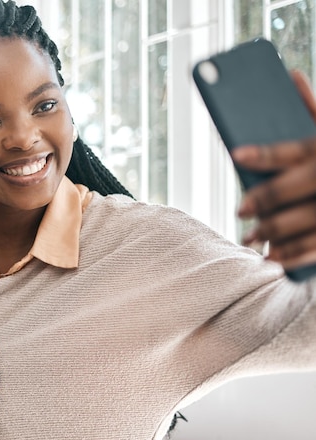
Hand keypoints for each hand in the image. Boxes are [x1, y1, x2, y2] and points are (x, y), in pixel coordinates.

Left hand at [234, 71, 315, 270]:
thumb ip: (314, 108)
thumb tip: (291, 75)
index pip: (297, 149)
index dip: (266, 152)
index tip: (237, 154)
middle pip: (297, 188)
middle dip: (267, 200)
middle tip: (240, 210)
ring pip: (307, 223)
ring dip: (275, 234)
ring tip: (250, 238)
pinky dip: (295, 257)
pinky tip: (273, 260)